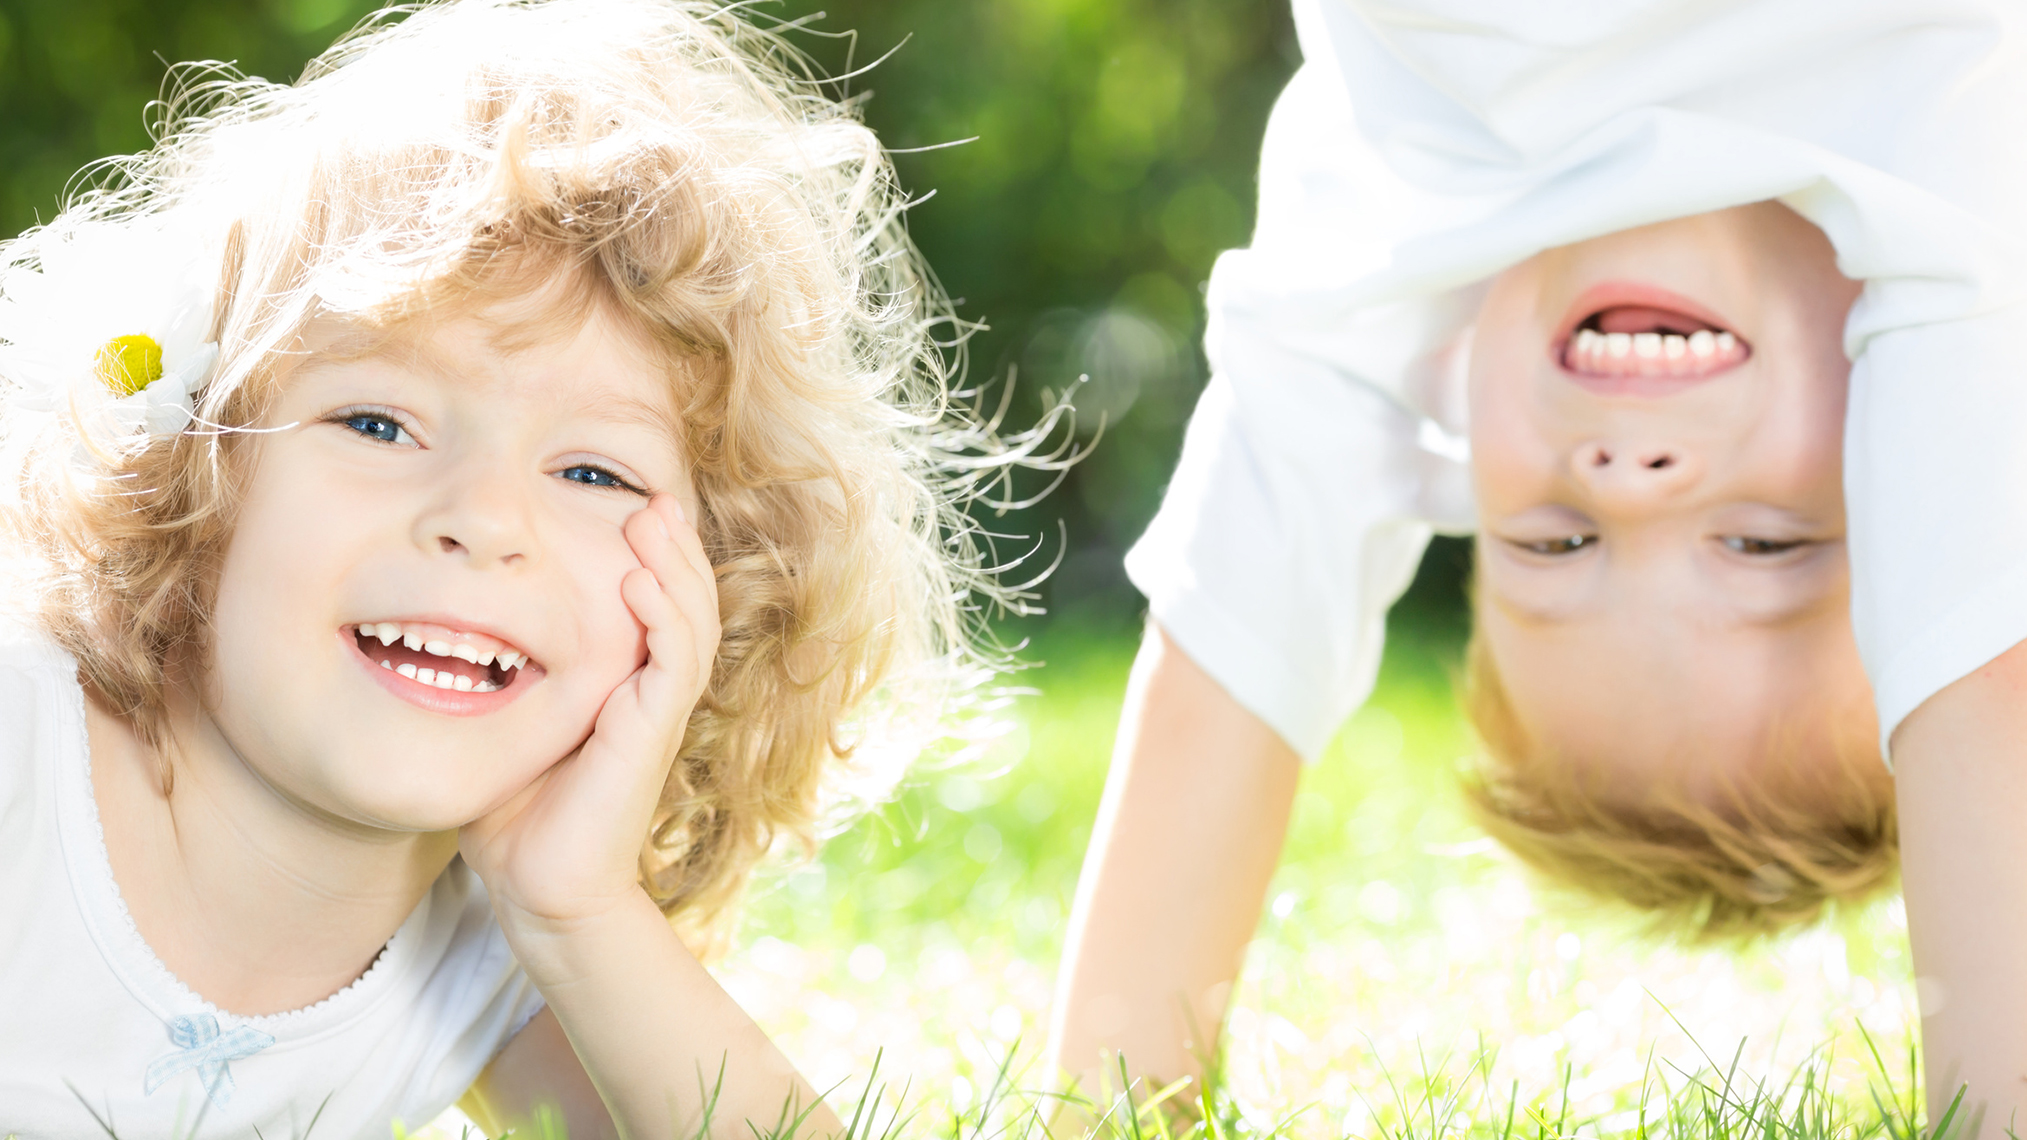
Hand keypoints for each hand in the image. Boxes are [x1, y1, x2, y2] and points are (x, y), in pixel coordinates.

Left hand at [460, 493, 719, 940]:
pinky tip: (640, 584)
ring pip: (690, 623)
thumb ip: (496, 680)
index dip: (652, 556)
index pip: (656, 606)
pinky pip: (673, 664)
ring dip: (674, 567)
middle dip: (673, 545)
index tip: (629, 506)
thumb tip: (442, 630)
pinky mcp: (650, 735)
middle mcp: (649, 694)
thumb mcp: (503, 727)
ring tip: (651, 519)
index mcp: (624, 687)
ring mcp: (654, 714)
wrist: (543, 892)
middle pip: (685, 601)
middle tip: (651, 496)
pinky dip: (663, 619)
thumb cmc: (516, 818)